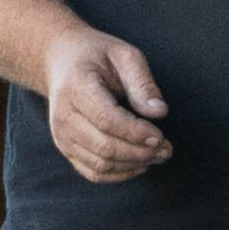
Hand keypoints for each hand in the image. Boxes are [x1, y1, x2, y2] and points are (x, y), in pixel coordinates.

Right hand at [42, 27, 170, 184]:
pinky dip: (120, 174)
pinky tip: (140, 164)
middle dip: (140, 152)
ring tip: (158, 155)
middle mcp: (63, 116)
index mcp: (76, 88)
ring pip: (100, 164)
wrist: (61, 62)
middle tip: (167, 149)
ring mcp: (61, 136)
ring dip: (133, 165)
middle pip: (104, 147)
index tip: (161, 135)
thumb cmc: (96, 55)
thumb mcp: (124, 55)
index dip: (136, 133)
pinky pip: (93, 172)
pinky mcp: (66, 149)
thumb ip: (142, 83)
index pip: (107, 120)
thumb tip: (160, 112)